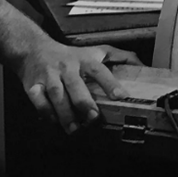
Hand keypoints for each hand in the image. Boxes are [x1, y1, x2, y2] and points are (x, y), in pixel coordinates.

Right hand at [19, 42, 141, 133]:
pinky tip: (54, 120)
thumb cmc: (70, 55)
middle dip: (84, 103)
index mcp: (84, 60)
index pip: (99, 70)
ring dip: (66, 113)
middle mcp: (67, 67)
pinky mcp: (33, 85)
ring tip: (74, 127)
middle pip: (76, 85)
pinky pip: (38, 100)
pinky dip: (46, 112)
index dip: (110, 83)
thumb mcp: (97, 51)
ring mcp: (50, 76)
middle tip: (94, 118)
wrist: (34, 49)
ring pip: (57, 95)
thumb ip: (120, 58)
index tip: (120, 97)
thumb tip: (143, 67)